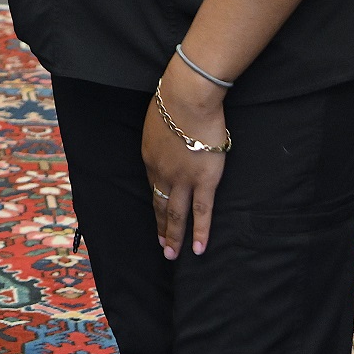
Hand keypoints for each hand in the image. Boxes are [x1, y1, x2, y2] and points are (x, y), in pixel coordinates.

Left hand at [142, 54, 228, 257]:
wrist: (187, 99)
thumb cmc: (173, 101)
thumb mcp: (158, 120)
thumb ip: (162, 136)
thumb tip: (169, 138)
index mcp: (149, 157)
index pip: (153, 184)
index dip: (156, 199)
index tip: (157, 213)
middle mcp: (161, 173)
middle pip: (159, 204)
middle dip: (160, 227)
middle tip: (161, 247)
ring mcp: (182, 180)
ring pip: (176, 214)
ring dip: (174, 236)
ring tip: (172, 254)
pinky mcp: (204, 181)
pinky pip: (202, 212)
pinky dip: (200, 232)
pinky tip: (198, 249)